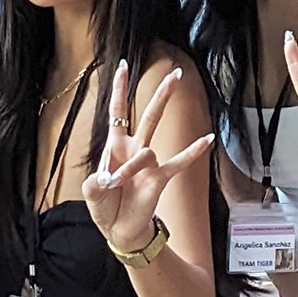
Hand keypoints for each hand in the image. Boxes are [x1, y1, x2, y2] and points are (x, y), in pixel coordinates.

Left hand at [82, 60, 213, 255]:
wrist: (120, 230)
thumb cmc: (105, 206)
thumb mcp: (90, 193)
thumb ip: (94, 184)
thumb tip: (108, 177)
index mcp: (114, 147)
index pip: (118, 112)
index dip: (119, 90)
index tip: (123, 66)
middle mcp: (134, 149)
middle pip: (149, 116)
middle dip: (161, 96)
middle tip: (175, 74)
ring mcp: (149, 163)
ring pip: (148, 149)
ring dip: (129, 168)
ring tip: (118, 183)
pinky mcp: (160, 178)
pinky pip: (178, 163)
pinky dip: (192, 152)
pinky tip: (207, 140)